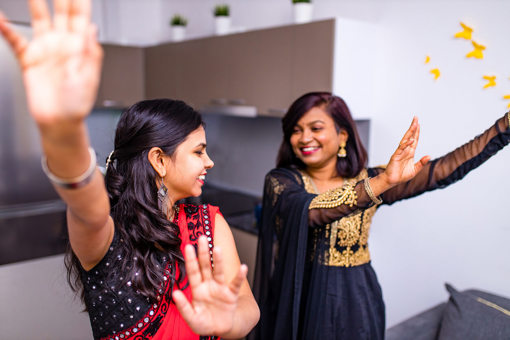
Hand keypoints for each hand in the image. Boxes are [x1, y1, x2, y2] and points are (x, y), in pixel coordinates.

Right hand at [0, 0, 101, 124]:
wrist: (59, 122)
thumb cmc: (78, 104)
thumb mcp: (90, 78)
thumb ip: (90, 52)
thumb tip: (93, 28)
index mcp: (80, 48)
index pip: (81, 17)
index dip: (80, 1)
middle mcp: (63, 45)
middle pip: (61, 11)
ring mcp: (46, 50)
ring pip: (40, 18)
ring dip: (35, 2)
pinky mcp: (30, 59)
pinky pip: (15, 39)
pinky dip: (5, 28)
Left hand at [172, 236, 247, 336]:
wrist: (221, 329)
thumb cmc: (204, 323)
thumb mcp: (192, 318)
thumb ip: (183, 307)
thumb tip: (175, 293)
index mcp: (197, 289)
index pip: (193, 272)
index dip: (191, 260)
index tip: (188, 246)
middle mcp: (209, 285)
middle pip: (205, 266)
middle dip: (203, 252)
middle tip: (201, 238)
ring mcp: (220, 288)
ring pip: (219, 271)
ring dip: (219, 260)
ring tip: (218, 248)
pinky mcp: (231, 295)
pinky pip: (235, 284)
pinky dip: (239, 276)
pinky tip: (243, 268)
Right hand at [382, 117, 430, 186]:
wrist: (392, 181)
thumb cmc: (402, 176)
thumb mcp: (415, 170)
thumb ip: (422, 163)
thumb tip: (429, 156)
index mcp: (410, 153)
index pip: (414, 140)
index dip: (417, 132)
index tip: (419, 124)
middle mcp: (405, 151)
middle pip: (410, 136)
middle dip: (413, 127)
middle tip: (416, 118)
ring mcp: (400, 152)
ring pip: (405, 140)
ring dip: (410, 132)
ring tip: (414, 124)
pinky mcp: (395, 156)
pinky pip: (401, 149)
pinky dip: (406, 144)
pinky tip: (411, 139)